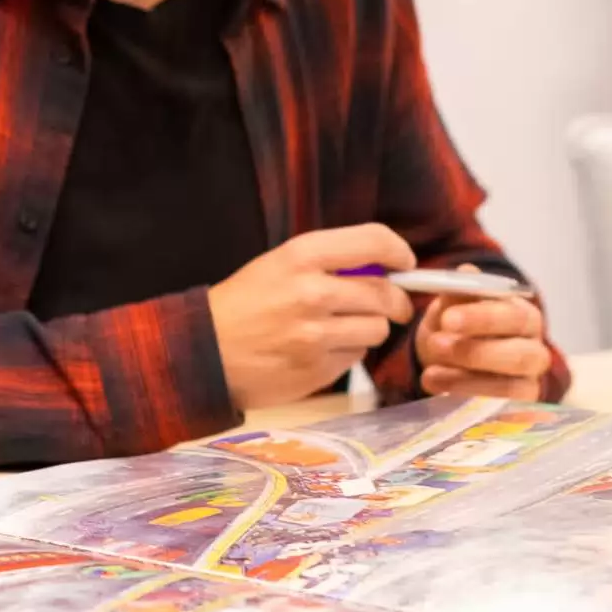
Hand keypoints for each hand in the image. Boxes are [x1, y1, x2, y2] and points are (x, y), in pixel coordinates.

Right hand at [207, 224, 416, 410]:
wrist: (206, 350)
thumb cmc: (244, 302)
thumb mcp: (280, 264)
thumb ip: (329, 262)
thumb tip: (385, 268)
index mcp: (302, 256)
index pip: (373, 241)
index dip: (398, 251)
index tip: (404, 262)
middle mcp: (313, 293)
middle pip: (384, 293)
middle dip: (396, 300)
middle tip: (392, 305)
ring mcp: (316, 336)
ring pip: (376, 329)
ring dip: (370, 328)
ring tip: (345, 327)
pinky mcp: (317, 370)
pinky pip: (356, 358)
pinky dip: (348, 352)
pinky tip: (323, 348)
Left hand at [413, 266, 553, 398]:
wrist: (454, 359)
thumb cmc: (459, 326)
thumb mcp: (454, 306)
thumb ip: (460, 293)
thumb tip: (466, 271)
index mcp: (524, 315)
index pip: (512, 316)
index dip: (482, 318)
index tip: (447, 319)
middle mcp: (535, 349)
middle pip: (518, 355)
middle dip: (475, 352)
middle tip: (436, 345)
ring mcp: (530, 381)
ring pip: (510, 386)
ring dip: (466, 379)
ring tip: (429, 373)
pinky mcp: (518, 407)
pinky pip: (498, 408)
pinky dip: (465, 398)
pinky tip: (437, 386)